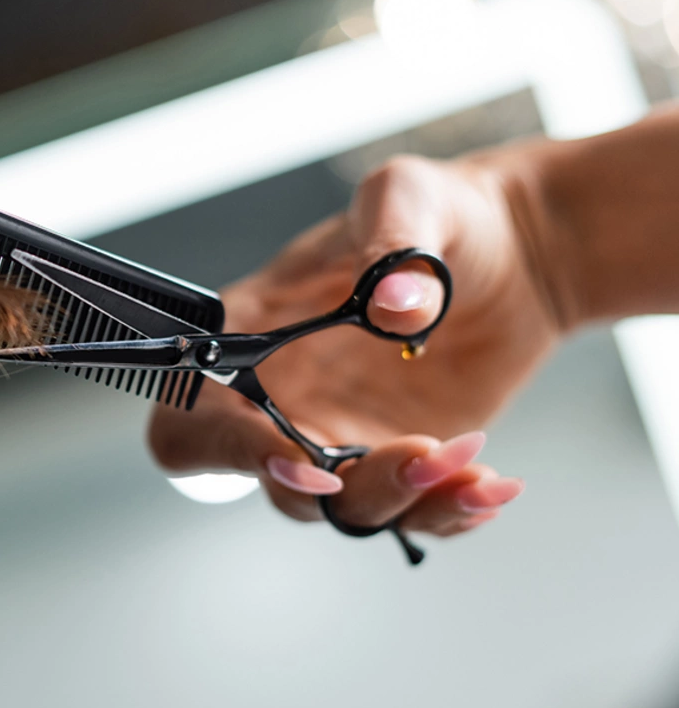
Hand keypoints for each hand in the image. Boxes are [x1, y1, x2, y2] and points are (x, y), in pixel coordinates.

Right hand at [149, 155, 559, 537]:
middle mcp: (287, 397)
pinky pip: (408, 511)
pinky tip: (488, 484)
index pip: (194, 418)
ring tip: (467, 459)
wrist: (512, 249)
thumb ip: (392, 239)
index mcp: (254, 334)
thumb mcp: (406, 195)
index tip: (297, 455)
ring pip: (344, 509)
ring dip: (403, 500)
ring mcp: (343, 433)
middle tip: (414, 454)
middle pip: (272, 483)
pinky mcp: (399, 456)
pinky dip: (447, 512)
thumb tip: (391, 305)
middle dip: (338, 490)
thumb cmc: (436, 213)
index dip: (227, 449)